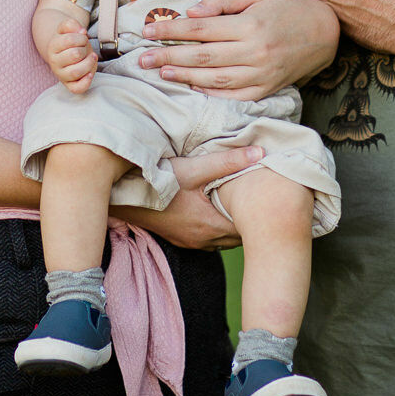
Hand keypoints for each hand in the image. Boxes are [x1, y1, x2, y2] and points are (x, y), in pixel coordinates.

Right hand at [45, 19, 97, 92]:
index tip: (82, 37)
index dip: (81, 37)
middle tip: (85, 48)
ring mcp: (61, 75)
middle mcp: (54, 62)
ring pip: (76, 72)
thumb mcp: (68, 28)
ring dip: (89, 63)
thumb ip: (71, 24)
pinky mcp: (70, 85)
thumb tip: (81, 31)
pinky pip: (77, 88)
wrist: (65, 52)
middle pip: (75, 55)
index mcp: (52, 47)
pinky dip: (86, 82)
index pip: (69, 40)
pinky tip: (90, 73)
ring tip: (91, 57)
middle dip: (84, 48)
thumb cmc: (70, 40)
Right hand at [112, 145, 261, 249]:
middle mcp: (203, 239)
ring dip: (233, 228)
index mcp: (211, 224)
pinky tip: (216, 214)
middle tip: (260, 205)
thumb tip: (260, 153)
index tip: (268, 203)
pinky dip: (217, 230)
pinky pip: (208, 241)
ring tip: (241, 209)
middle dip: (249, 223)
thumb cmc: (159, 183)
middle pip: (238, 237)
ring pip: (224, 241)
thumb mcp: (194, 168)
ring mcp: (191, 242)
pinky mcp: (180, 240)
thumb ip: (228, 161)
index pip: (248, 229)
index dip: (260, 218)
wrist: (126, 198)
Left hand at [138, 0, 337, 100]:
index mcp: (250, 25)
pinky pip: (233, 95)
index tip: (148, 31)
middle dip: (168, 57)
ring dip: (184, 76)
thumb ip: (223, 1)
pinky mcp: (265, 90)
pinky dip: (210, 92)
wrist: (322, 34)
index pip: (201, 28)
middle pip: (202, 56)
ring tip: (161, 72)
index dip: (172, 30)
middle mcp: (254, 52)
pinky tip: (191, 86)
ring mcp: (261, 75)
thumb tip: (192, 10)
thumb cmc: (284, 10)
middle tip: (142, 59)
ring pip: (214, 79)